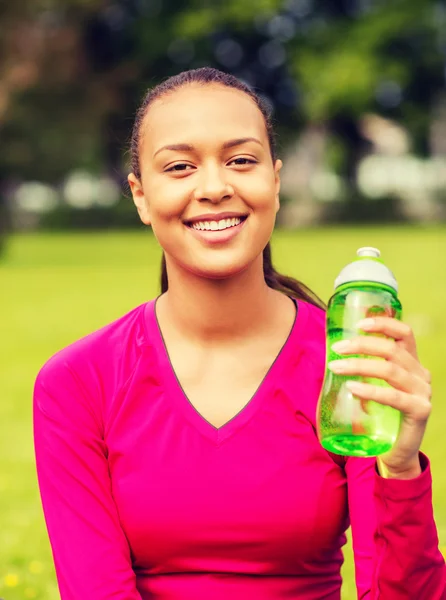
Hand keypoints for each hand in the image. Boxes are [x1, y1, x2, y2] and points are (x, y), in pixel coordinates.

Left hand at [329, 317, 431, 478]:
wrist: (395, 452)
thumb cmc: (380, 414)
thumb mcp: (373, 385)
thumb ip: (363, 367)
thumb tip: (331, 349)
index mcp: (411, 363)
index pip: (404, 333)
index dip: (383, 323)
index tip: (358, 323)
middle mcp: (420, 374)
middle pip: (392, 349)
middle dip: (361, 345)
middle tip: (337, 349)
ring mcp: (422, 393)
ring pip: (390, 370)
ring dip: (359, 365)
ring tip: (336, 367)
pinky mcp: (419, 411)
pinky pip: (394, 397)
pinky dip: (370, 391)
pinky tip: (352, 388)